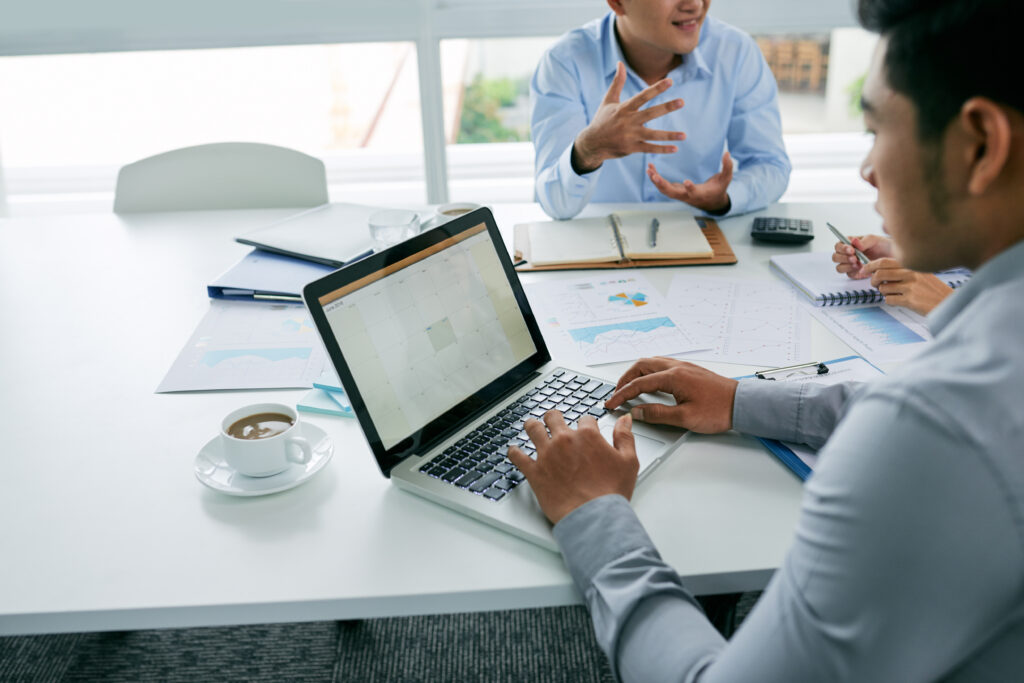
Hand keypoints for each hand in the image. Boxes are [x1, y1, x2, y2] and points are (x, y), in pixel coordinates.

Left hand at [507, 411, 637, 524]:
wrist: (594, 516)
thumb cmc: (611, 492)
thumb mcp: (628, 461)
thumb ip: (625, 437)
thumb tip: (624, 420)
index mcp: (587, 436)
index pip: (585, 419)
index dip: (586, 425)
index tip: (585, 431)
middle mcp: (564, 440)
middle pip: (553, 417)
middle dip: (554, 418)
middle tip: (553, 421)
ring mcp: (547, 455)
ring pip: (532, 429)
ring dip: (532, 426)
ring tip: (532, 426)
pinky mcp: (534, 471)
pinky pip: (517, 456)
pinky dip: (514, 452)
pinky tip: (514, 450)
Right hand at [572, 61, 684, 173]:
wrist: (591, 143)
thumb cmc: (602, 120)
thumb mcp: (608, 100)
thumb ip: (618, 82)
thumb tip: (620, 63)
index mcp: (624, 108)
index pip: (643, 96)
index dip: (656, 88)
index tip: (670, 81)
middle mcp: (628, 121)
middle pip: (651, 113)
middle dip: (667, 108)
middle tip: (682, 102)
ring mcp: (630, 136)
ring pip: (653, 135)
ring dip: (669, 135)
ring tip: (684, 135)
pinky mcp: (631, 148)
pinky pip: (649, 148)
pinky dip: (662, 149)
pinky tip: (675, 148)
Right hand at [604, 357, 736, 432]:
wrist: (742, 404)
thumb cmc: (719, 410)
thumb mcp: (685, 418)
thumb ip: (658, 414)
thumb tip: (637, 411)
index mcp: (673, 377)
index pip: (639, 384)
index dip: (622, 394)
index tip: (611, 403)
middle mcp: (677, 367)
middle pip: (641, 366)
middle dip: (625, 379)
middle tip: (617, 393)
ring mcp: (684, 366)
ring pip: (652, 362)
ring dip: (637, 373)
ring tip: (629, 387)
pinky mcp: (690, 370)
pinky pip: (662, 364)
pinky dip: (649, 371)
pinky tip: (650, 382)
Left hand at [647, 151, 732, 213]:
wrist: (711, 202)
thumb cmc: (719, 189)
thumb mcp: (726, 179)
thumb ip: (727, 167)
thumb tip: (727, 153)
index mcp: (700, 194)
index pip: (694, 192)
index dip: (690, 188)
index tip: (686, 182)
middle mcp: (688, 196)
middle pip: (673, 194)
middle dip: (663, 185)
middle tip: (655, 176)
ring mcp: (680, 195)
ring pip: (665, 190)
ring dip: (656, 181)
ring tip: (649, 169)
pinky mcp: (675, 191)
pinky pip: (662, 186)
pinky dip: (655, 178)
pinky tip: (650, 168)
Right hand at [832, 234, 892, 278]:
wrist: (893, 257)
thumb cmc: (883, 246)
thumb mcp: (875, 240)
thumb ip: (863, 241)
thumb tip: (854, 242)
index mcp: (850, 244)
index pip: (838, 245)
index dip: (842, 248)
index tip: (851, 250)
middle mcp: (848, 254)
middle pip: (835, 257)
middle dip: (843, 258)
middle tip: (855, 258)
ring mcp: (850, 265)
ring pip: (839, 268)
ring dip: (847, 266)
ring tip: (858, 264)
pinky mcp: (855, 273)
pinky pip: (848, 274)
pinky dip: (853, 271)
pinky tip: (861, 268)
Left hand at [861, 259, 952, 314]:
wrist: (947, 303)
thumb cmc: (932, 289)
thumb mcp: (921, 273)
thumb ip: (902, 270)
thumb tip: (878, 270)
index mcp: (912, 265)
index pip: (884, 261)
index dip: (870, 266)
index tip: (864, 270)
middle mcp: (911, 274)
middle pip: (879, 274)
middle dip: (872, 280)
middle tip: (875, 284)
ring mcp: (910, 287)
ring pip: (882, 288)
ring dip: (884, 292)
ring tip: (894, 293)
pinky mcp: (909, 300)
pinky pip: (889, 300)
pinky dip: (890, 301)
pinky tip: (900, 301)